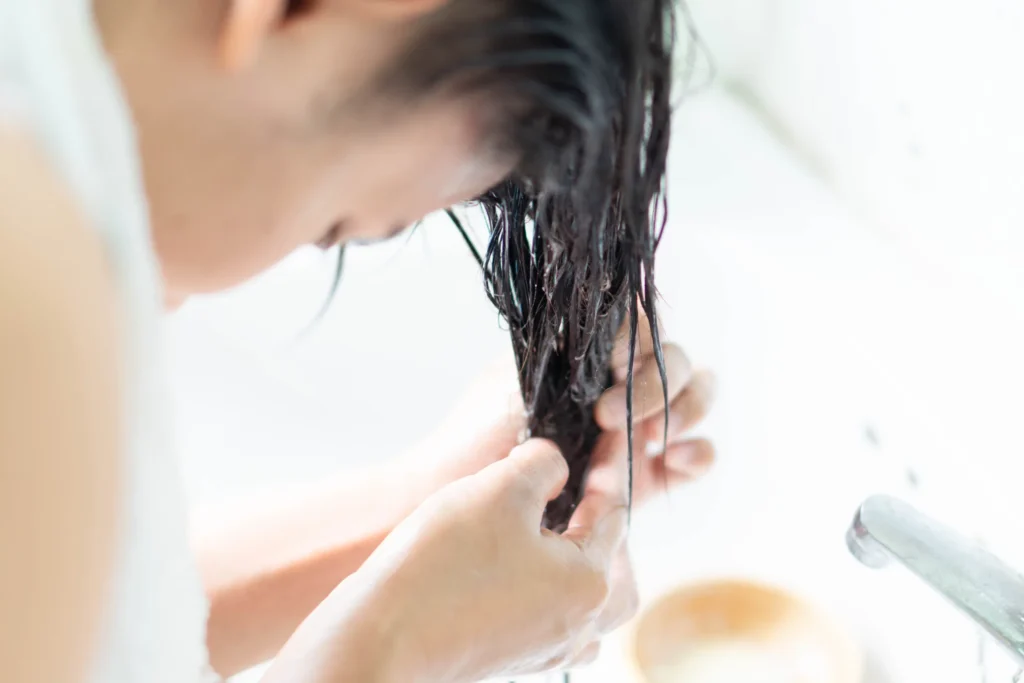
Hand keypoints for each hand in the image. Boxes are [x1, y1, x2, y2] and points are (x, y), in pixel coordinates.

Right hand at [265, 440, 632, 682]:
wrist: (380, 639)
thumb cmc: (442, 566)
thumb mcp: (499, 489)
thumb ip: (544, 464)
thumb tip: (557, 465)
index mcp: (592, 584)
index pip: (614, 508)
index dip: (603, 462)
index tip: (600, 429)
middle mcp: (579, 624)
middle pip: (612, 562)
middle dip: (597, 517)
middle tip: (575, 481)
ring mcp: (545, 647)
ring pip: (583, 595)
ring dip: (574, 556)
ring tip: (545, 523)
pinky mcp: (510, 656)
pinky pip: (547, 614)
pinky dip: (542, 584)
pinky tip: (511, 562)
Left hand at [416, 307, 714, 505]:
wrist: (462, 501)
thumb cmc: (475, 438)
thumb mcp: (512, 387)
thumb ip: (562, 361)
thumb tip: (612, 334)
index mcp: (586, 354)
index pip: (638, 326)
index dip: (638, 339)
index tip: (613, 362)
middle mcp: (616, 383)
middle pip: (674, 359)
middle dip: (658, 383)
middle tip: (608, 417)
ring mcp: (636, 427)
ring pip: (695, 397)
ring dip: (688, 409)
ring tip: (656, 438)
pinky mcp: (647, 475)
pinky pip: (693, 456)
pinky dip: (697, 454)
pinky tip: (673, 462)